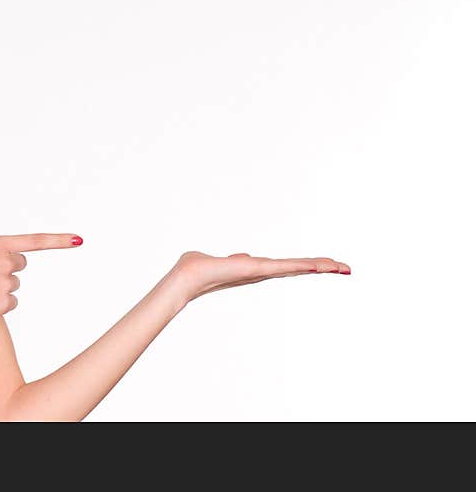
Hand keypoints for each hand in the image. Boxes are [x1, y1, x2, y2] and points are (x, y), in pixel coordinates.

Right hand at [0, 188, 81, 321]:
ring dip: (0, 283)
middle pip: (19, 262)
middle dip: (5, 264)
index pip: (35, 241)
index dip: (59, 240)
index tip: (78, 240)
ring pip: (14, 282)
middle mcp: (6, 264)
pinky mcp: (4, 304)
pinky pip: (11, 301)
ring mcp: (6, 285)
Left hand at [171, 250, 350, 302]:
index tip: (325, 266)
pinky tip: (320, 265)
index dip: (307, 266)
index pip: (287, 267)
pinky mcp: (257, 269)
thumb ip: (234, 259)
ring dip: (320, 266)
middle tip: (346, 268)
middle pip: (298, 269)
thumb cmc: (197, 268)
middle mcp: (262, 272)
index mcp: (256, 269)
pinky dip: (303, 265)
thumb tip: (242, 258)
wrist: (188, 276)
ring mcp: (262, 272)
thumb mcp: (221, 260)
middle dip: (322, 268)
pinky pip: (285, 266)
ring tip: (342, 267)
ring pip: (297, 268)